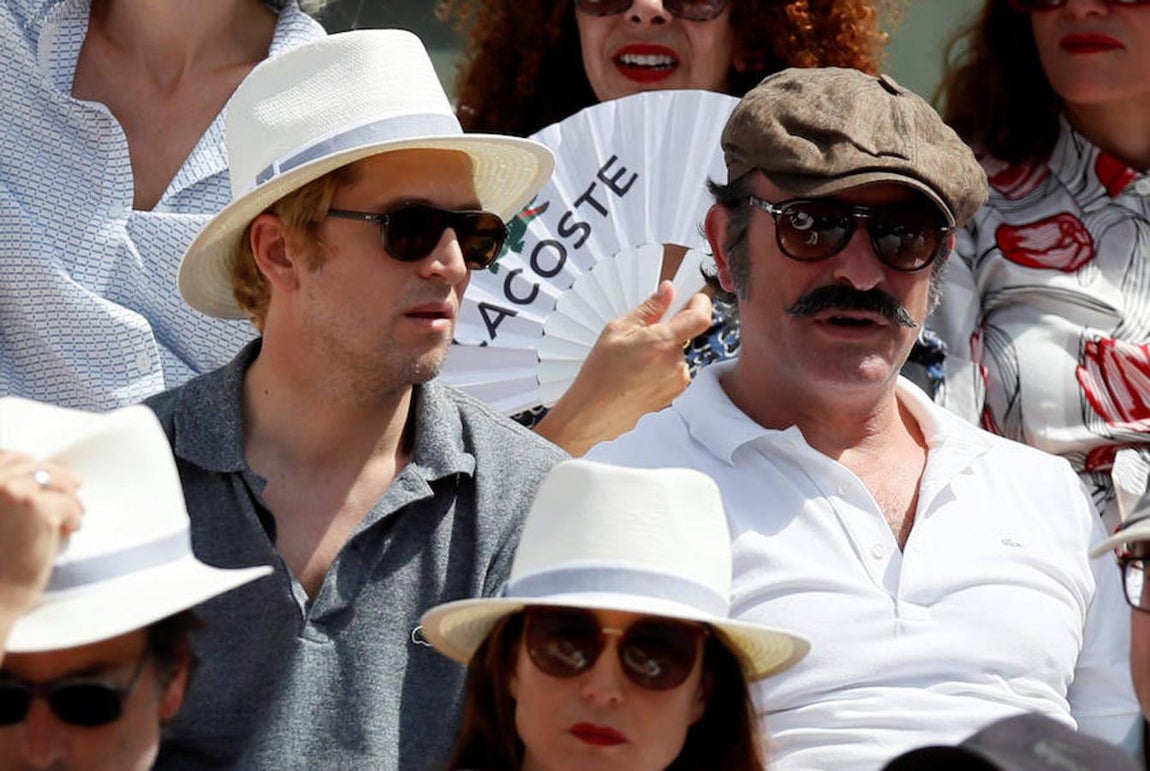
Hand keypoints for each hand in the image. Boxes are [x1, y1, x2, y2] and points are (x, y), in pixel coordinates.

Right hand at [0, 452, 82, 621]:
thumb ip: (8, 492)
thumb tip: (44, 472)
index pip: (10, 457)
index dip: (34, 465)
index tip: (52, 474)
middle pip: (37, 466)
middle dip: (59, 478)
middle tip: (76, 487)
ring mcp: (13, 491)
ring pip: (57, 481)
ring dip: (69, 497)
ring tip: (75, 514)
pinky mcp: (38, 507)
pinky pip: (69, 503)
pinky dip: (74, 517)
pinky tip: (70, 530)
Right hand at [535, 280, 712, 455]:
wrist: (593, 413)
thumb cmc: (600, 375)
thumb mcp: (617, 330)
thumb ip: (649, 309)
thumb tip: (667, 292)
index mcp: (662, 343)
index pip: (701, 316)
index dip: (700, 303)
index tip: (691, 297)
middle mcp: (675, 363)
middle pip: (684, 335)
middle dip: (667, 331)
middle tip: (641, 336)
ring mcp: (677, 381)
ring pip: (677, 354)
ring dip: (662, 352)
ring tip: (635, 361)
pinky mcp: (674, 394)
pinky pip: (673, 372)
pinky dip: (660, 369)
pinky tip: (638, 375)